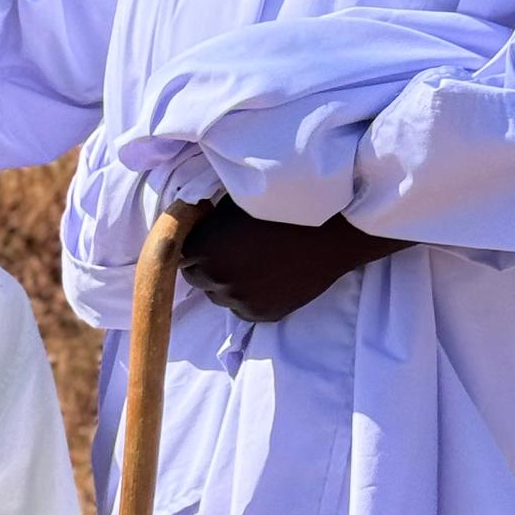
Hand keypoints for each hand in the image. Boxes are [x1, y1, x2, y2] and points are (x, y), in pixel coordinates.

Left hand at [180, 201, 394, 323]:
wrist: (331, 229)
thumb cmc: (284, 204)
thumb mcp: (236, 201)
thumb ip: (210, 219)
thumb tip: (193, 224)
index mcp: (203, 247)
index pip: (182, 254)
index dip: (198, 244)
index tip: (214, 237)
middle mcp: (215, 278)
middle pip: (198, 278)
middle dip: (210, 265)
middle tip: (237, 250)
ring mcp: (239, 300)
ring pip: (222, 296)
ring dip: (231, 282)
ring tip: (258, 263)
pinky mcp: (262, 314)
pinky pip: (245, 308)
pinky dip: (253, 296)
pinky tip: (272, 277)